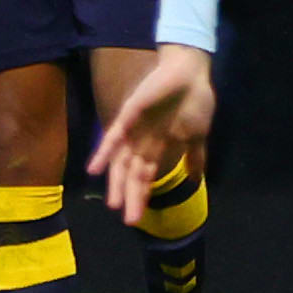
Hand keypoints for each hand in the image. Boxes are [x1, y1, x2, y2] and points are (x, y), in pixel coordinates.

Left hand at [90, 47, 216, 224]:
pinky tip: (94, 170)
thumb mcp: (198, 134)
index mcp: (158, 145)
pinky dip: (103, 153)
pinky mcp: (128, 115)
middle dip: (131, 196)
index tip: (138, 217)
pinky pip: (112, 136)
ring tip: (114, 204)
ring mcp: (133, 129)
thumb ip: (195, 157)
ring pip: (121, 161)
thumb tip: (197, 180)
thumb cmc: (194, 100)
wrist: (191, 71)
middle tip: (130, 220)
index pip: (146, 175)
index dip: (141, 195)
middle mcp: (142, 141)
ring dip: (116, 182)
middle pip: (132, 174)